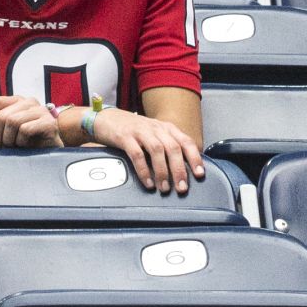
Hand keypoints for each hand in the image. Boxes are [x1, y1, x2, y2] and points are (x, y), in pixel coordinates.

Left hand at [0, 95, 63, 148]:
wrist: (46, 155)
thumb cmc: (22, 142)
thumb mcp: (1, 131)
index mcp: (16, 100)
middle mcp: (29, 102)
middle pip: (1, 115)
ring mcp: (41, 110)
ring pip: (12, 121)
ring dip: (8, 140)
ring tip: (12, 147)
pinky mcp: (49, 123)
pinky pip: (25, 129)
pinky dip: (21, 141)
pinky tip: (24, 146)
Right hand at [86, 108, 206, 195]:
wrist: (106, 119)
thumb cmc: (133, 130)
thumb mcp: (154, 135)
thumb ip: (167, 147)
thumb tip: (183, 170)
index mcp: (166, 128)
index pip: (186, 141)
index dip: (195, 158)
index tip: (200, 174)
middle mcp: (156, 128)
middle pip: (173, 148)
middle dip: (179, 170)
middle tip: (181, 187)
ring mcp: (140, 131)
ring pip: (157, 150)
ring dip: (162, 171)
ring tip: (164, 188)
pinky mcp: (125, 137)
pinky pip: (137, 154)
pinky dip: (144, 170)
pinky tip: (147, 182)